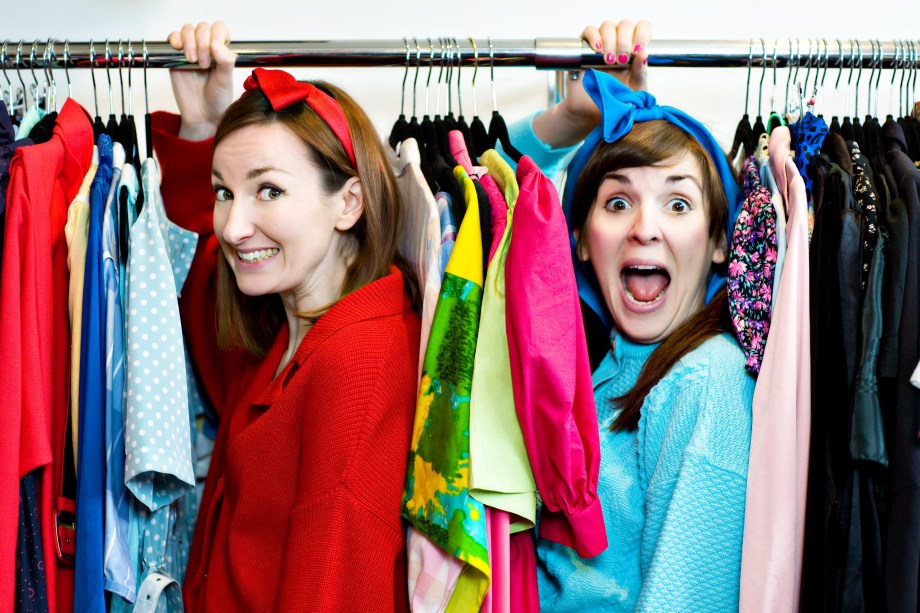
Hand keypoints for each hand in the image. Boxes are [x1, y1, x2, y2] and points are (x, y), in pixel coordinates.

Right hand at [167, 21, 236, 140]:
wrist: (203, 116)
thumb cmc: (217, 99)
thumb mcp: (226, 80)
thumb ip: (225, 60)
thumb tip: (215, 43)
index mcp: (221, 51)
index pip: (219, 28)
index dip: (217, 34)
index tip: (216, 49)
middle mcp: (206, 49)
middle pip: (202, 27)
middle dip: (203, 43)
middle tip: (204, 64)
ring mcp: (191, 51)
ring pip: (187, 30)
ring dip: (189, 41)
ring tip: (193, 61)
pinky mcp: (175, 57)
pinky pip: (173, 38)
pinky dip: (175, 39)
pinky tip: (180, 50)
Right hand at [533, 19, 651, 147]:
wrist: (591, 112)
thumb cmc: (615, 101)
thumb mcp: (635, 90)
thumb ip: (641, 73)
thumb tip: (644, 54)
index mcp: (634, 50)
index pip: (642, 28)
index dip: (641, 34)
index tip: (638, 51)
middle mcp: (618, 44)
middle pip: (624, 25)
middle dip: (625, 41)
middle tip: (622, 61)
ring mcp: (601, 45)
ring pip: (607, 26)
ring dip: (610, 41)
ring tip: (609, 61)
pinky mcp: (584, 48)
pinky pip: (588, 31)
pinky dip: (594, 37)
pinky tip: (598, 51)